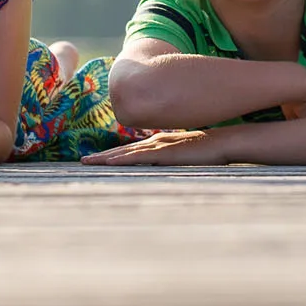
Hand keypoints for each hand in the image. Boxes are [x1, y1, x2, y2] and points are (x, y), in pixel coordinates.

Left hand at [80, 129, 227, 165]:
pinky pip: (138, 156)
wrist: (223, 142)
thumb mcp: (187, 154)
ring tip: (87, 161)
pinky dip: (122, 159)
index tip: (97, 159)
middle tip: (82, 161)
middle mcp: (155, 142)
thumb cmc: (209, 150)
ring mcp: (158, 146)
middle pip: (122, 150)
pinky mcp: (164, 153)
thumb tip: (169, 163)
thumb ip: (175, 156)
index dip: (113, 154)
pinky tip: (109, 162)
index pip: (131, 149)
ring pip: (125, 152)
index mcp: (159, 142)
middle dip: (101, 156)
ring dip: (105, 157)